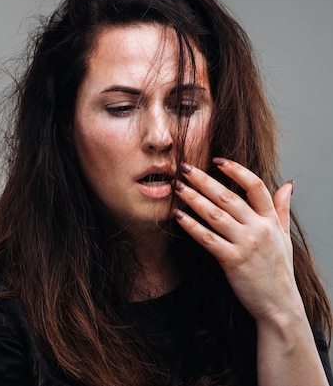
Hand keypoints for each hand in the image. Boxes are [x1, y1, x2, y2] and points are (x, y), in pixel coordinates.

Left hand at [173, 158, 303, 322]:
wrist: (279, 305)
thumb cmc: (278, 270)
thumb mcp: (284, 237)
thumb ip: (282, 209)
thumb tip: (288, 185)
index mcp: (271, 220)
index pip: (255, 186)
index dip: (236, 170)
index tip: (217, 160)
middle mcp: (259, 229)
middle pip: (228, 196)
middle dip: (203, 179)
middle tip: (184, 167)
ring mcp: (246, 244)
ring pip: (214, 214)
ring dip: (193, 199)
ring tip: (177, 187)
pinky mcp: (233, 261)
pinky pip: (208, 238)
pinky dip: (192, 226)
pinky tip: (178, 216)